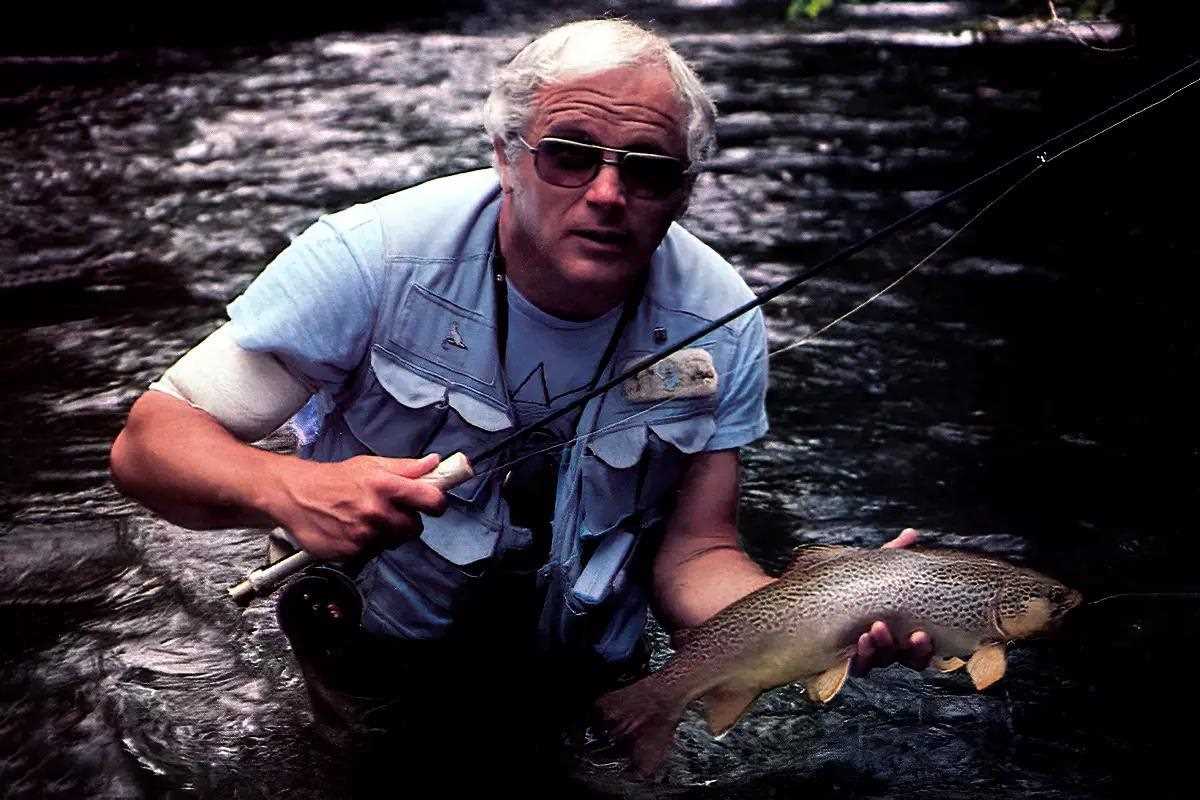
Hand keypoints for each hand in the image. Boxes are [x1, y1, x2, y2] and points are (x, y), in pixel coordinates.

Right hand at [268, 452, 447, 559]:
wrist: (295, 496)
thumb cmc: (334, 479)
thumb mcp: (371, 465)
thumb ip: (407, 468)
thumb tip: (434, 463)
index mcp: (385, 486)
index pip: (432, 500)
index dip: (436, 503)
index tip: (432, 503)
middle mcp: (376, 512)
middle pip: (414, 528)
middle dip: (406, 520)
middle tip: (389, 510)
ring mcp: (364, 535)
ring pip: (393, 542)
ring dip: (386, 534)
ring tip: (366, 519)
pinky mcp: (351, 553)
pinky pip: (373, 553)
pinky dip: (367, 545)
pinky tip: (353, 530)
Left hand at [849, 528, 934, 675]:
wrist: (809, 596)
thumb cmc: (848, 586)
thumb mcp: (870, 570)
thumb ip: (892, 555)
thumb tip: (910, 534)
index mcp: (898, 630)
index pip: (917, 648)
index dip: (924, 648)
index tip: (923, 634)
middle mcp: (884, 648)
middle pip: (905, 659)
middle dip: (910, 650)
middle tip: (912, 635)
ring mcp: (864, 655)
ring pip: (880, 661)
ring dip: (882, 648)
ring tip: (875, 630)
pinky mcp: (843, 660)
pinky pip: (856, 665)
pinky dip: (861, 655)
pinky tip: (860, 639)